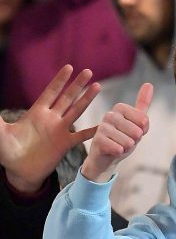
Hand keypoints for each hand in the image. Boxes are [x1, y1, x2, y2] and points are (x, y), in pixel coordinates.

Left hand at [0, 65, 99, 192]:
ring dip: (86, 99)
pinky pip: (82, 136)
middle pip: (67, 98)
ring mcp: (60, 131)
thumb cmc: (7, 151)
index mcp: (36, 113)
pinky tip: (103, 124)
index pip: (50, 92)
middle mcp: (51, 119)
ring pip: (77, 111)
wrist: (20, 171)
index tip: (69, 67)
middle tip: (88, 71)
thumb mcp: (0, 133)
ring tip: (97, 87)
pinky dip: (92, 130)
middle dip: (77, 84)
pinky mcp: (66, 144)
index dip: (59, 80)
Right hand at [81, 83, 152, 182]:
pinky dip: (120, 153)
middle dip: (135, 140)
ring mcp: (102, 127)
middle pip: (137, 131)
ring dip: (127, 148)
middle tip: (125, 140)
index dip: (143, 129)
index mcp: (119, 108)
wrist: (106, 158)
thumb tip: (149, 84)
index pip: (143, 119)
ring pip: (128, 141)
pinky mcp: (97, 141)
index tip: (135, 131)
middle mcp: (109, 115)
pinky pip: (119, 149)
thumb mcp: (136, 122)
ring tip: (119, 146)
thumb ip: (142, 104)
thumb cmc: (122, 138)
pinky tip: (113, 151)